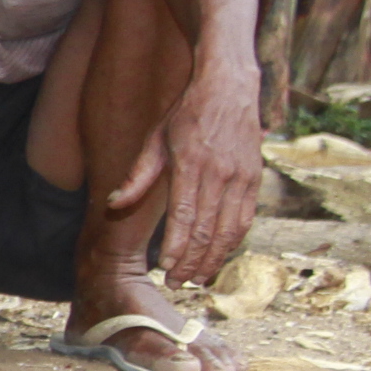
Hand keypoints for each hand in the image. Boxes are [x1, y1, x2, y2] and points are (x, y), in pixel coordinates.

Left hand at [109, 64, 262, 284]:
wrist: (229, 86)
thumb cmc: (186, 114)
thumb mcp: (155, 139)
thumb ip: (137, 176)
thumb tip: (114, 204)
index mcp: (191, 164)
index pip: (185, 215)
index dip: (176, 245)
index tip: (166, 268)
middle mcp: (220, 174)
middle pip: (208, 230)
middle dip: (193, 262)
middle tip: (178, 283)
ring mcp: (242, 177)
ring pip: (230, 230)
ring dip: (214, 259)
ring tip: (198, 279)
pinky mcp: (255, 178)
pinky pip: (246, 219)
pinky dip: (233, 242)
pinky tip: (219, 256)